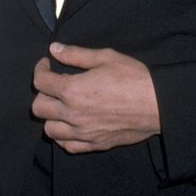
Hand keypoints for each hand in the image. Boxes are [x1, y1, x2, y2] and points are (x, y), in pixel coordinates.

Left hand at [32, 42, 160, 153]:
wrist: (157, 104)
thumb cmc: (133, 77)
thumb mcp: (105, 57)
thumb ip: (76, 54)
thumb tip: (54, 49)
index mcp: (73, 90)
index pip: (40, 82)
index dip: (40, 70)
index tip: (47, 65)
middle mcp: (72, 114)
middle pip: (39, 108)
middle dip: (42, 93)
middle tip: (54, 85)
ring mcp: (83, 133)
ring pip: (49, 130)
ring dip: (51, 116)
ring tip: (62, 105)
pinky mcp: (94, 144)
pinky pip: (67, 145)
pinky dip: (63, 136)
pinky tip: (71, 124)